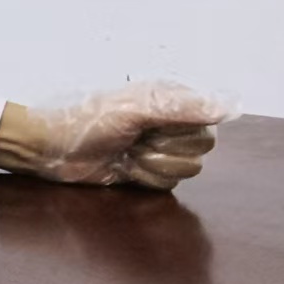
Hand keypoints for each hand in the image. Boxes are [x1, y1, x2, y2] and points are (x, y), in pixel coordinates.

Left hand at [0, 82, 238, 190]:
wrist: (52, 148)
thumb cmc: (86, 120)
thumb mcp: (134, 109)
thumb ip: (184, 108)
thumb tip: (232, 106)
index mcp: (169, 99)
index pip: (208, 122)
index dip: (183, 130)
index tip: (154, 127)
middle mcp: (169, 122)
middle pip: (202, 148)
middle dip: (166, 149)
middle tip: (135, 140)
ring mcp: (159, 147)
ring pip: (189, 169)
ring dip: (154, 165)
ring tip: (127, 154)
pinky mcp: (148, 171)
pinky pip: (169, 183)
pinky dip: (145, 179)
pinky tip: (124, 168)